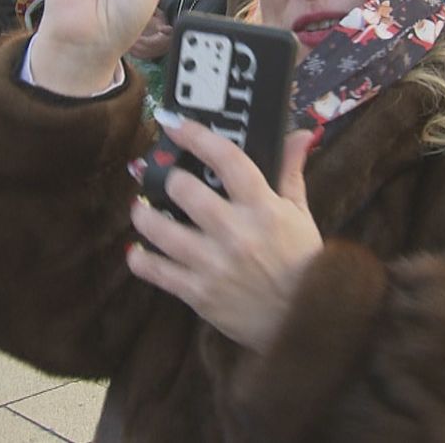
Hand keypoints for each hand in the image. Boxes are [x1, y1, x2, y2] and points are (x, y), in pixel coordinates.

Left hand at [128, 115, 321, 353]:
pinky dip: (141, 259)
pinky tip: (138, 251)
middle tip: (163, 178)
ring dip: (144, 215)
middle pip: (183, 189)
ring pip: (160, 229)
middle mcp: (236, 232)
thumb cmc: (302, 263)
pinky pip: (156, 272)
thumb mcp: (300, 213)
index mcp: (264, 207)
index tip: (174, 124)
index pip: (226, 158)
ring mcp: (214, 264)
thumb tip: (301, 133)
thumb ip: (291, 171)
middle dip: (167, 178)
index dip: (196, 135)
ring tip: (142, 210)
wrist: (306, 320)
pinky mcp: (199, 293)